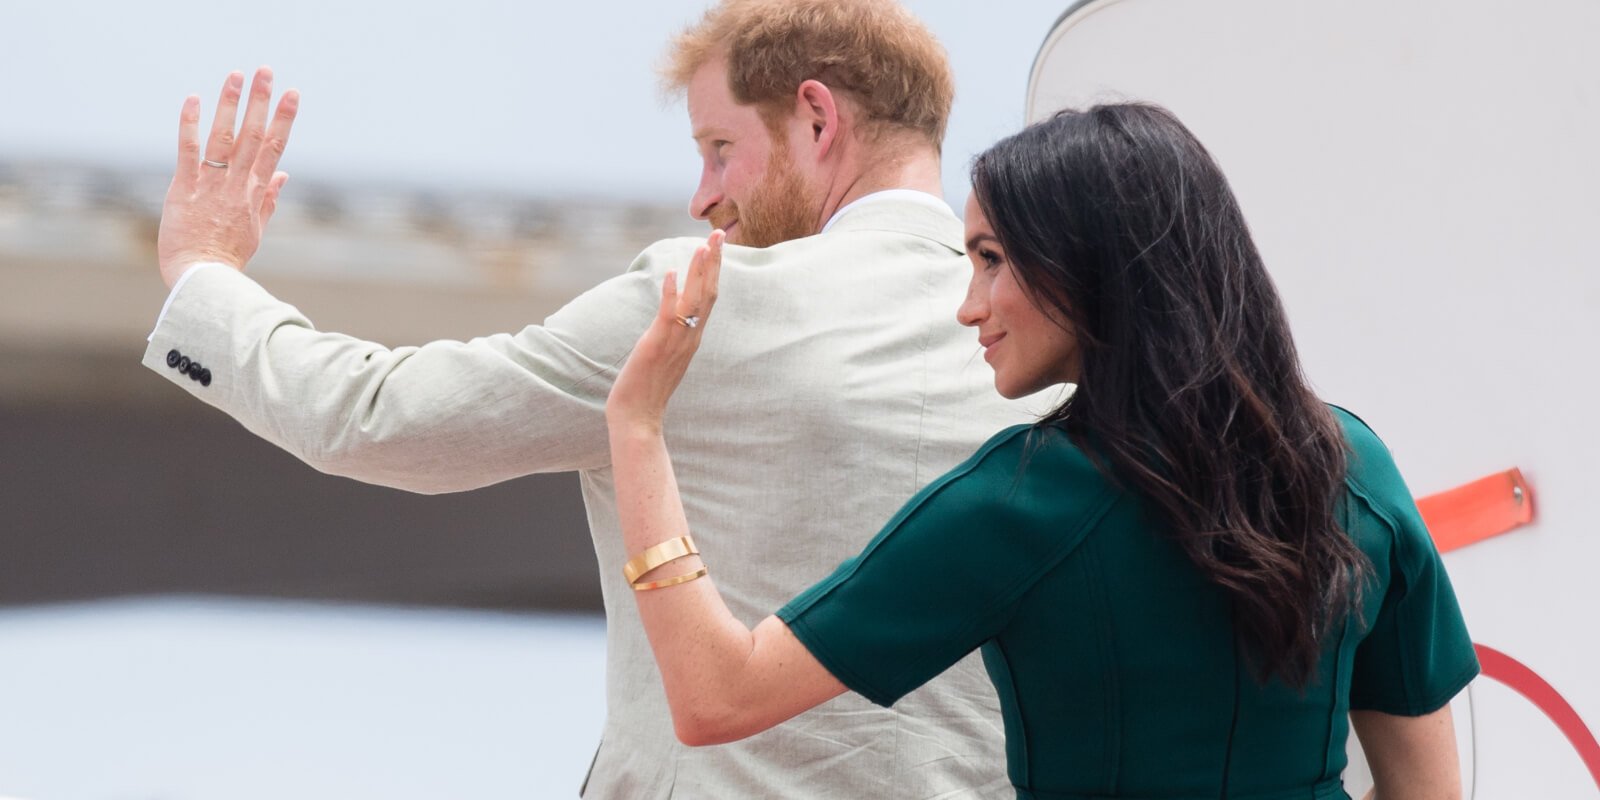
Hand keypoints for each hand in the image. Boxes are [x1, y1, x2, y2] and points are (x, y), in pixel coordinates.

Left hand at [157, 67, 298, 287]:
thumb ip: (268, 199)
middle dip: (261, 102)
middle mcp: (237, 185)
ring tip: (237, 75)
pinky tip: (193, 99)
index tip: (292, 94)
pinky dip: (190, 124)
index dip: (283, 119)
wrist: (202, 277)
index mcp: (254, 193)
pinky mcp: (184, 188)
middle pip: (253, 136)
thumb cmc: (227, 257)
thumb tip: (283, 176)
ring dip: (231, 104)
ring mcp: (211, 185)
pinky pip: (188, 151)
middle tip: (267, 72)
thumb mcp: (255, 230)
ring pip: (225, 138)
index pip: (274, 149)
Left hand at [606, 230, 724, 433]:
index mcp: (693, 337)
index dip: (714, 270)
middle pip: (709, 292)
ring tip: (702, 245)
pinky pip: (668, 314)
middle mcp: (690, 336)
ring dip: (699, 271)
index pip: (709, 297)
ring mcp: (676, 341)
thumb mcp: (664, 355)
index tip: (715, 245)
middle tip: (720, 234)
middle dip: (714, 261)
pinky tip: (671, 272)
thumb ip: (670, 334)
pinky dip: (671, 293)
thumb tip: (670, 318)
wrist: (639, 416)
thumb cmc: (647, 388)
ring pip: (694, 300)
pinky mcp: (657, 344)